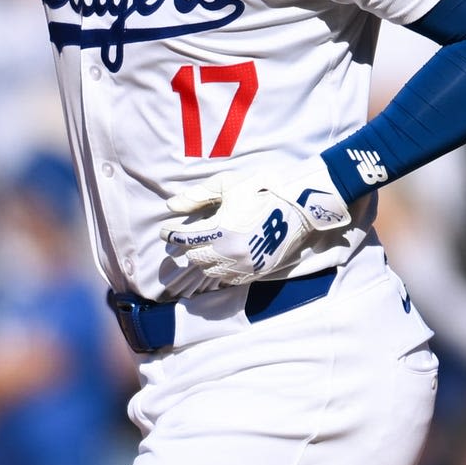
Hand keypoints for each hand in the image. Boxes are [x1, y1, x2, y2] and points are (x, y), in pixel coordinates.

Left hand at [161, 156, 349, 286]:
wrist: (299, 207)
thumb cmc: (261, 190)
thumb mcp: (228, 185)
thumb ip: (197, 196)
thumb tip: (171, 206)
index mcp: (220, 230)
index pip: (184, 238)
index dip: (171, 233)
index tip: (166, 230)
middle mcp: (229, 253)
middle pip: (195, 257)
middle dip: (187, 247)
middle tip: (186, 238)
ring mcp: (243, 266)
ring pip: (210, 271)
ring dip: (203, 259)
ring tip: (204, 247)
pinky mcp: (256, 273)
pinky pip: (229, 279)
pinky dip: (220, 270)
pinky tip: (222, 259)